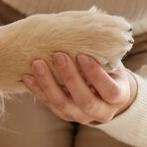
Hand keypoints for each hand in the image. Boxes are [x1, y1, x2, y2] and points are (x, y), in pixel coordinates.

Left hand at [22, 52, 137, 125]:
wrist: (106, 91)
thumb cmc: (110, 69)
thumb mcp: (113, 62)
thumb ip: (104, 53)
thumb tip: (91, 30)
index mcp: (118, 97)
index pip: (109, 90)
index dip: (96, 75)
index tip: (83, 56)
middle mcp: (102, 112)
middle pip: (85, 100)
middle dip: (70, 78)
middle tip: (58, 55)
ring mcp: (82, 116)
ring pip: (63, 105)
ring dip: (48, 84)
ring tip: (37, 64)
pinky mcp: (65, 115)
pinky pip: (49, 104)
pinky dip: (37, 90)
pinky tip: (27, 76)